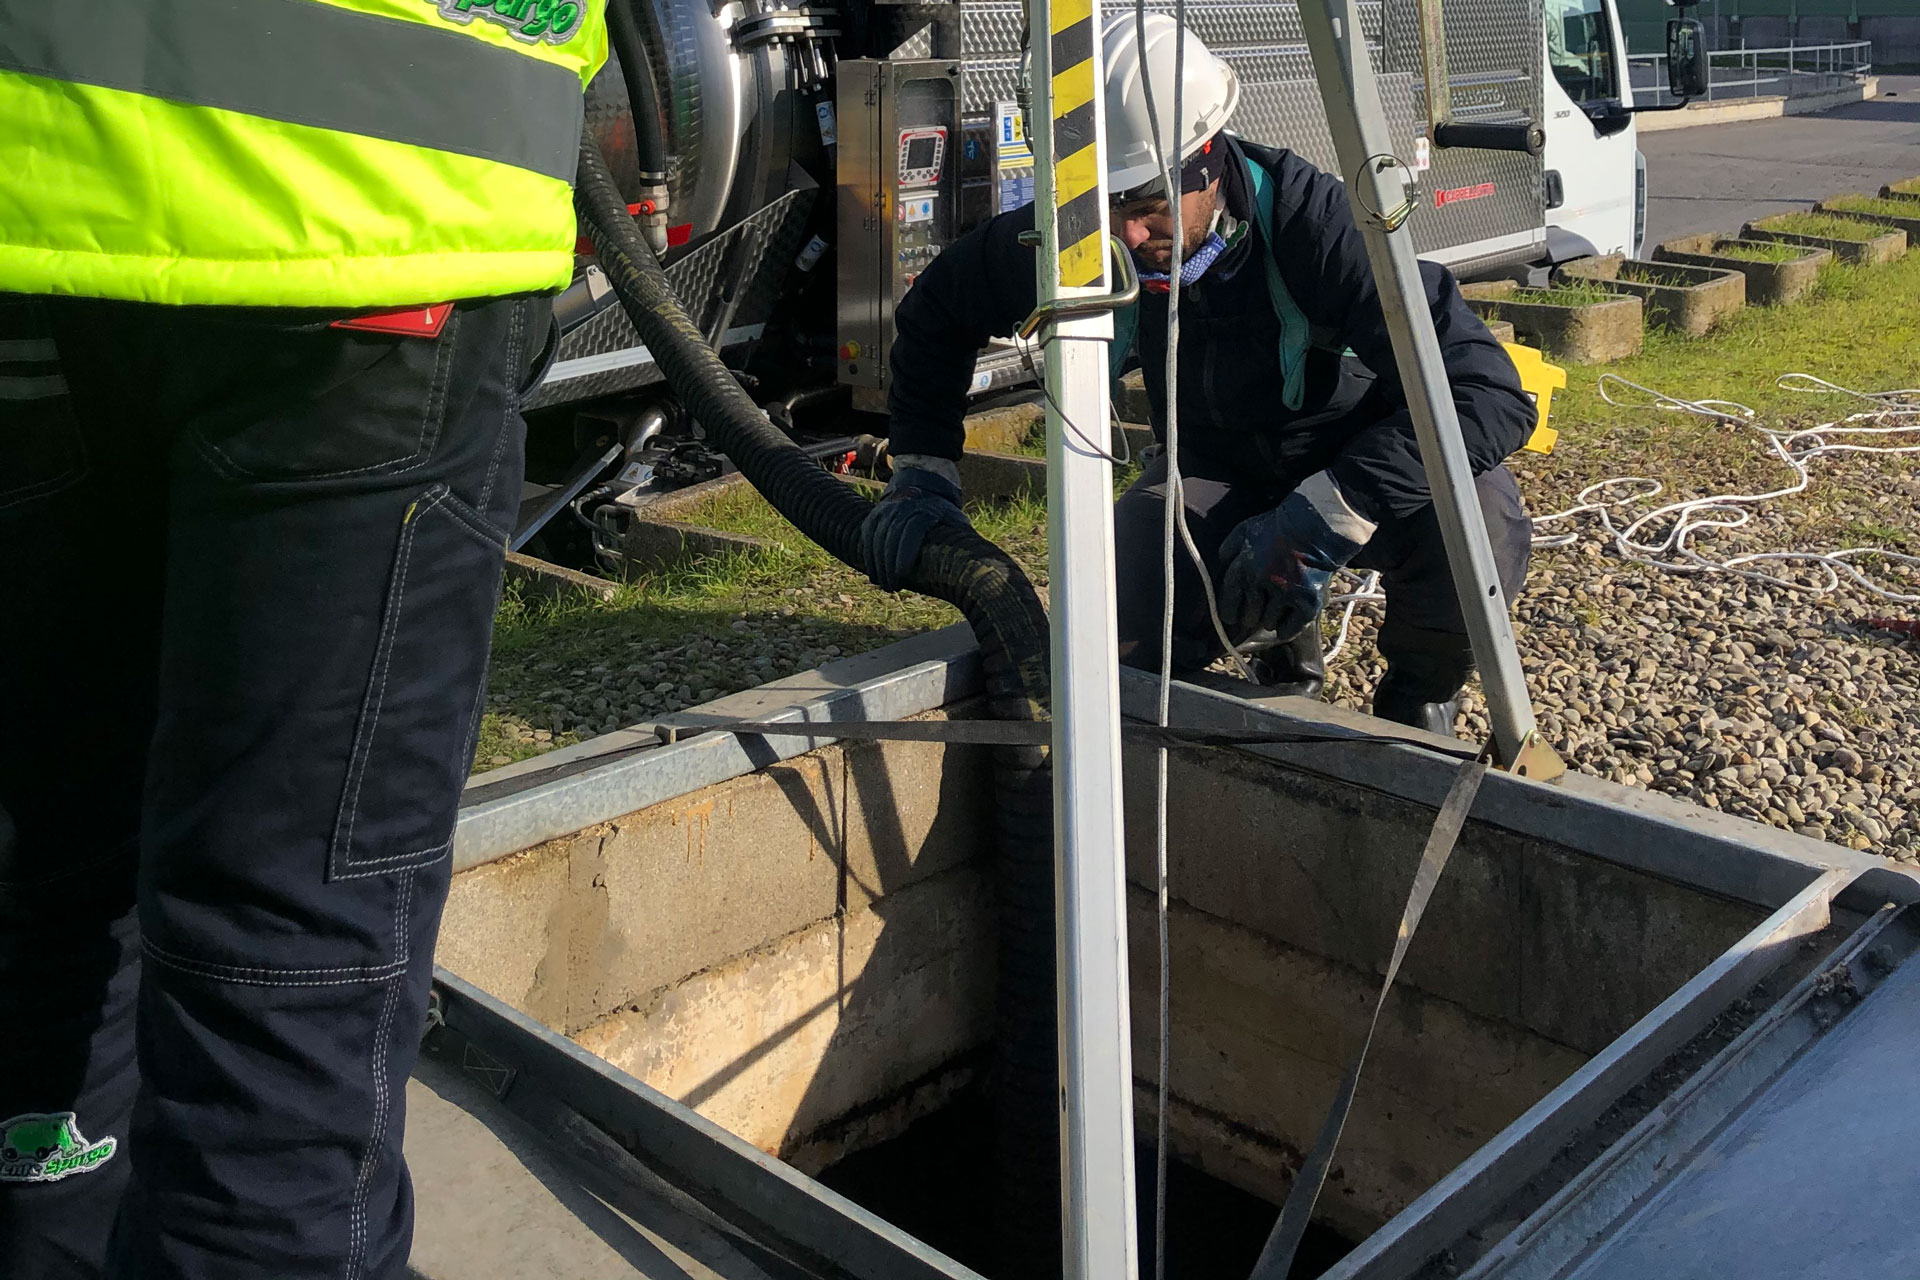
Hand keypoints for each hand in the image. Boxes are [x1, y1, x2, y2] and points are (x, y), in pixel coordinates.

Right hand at [859, 463, 972, 590]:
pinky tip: (874, 573)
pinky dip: (869, 555)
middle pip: (890, 537)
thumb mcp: (956, 522)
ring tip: (883, 584)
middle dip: (889, 565)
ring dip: (877, 564)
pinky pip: (869, 535)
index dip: (904, 554)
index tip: (902, 575)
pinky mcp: (876, 514)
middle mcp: (903, 507)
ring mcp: (887, 509)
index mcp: (925, 509)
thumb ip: (959, 540)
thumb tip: (974, 565)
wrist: (924, 485)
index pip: (910, 531)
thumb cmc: (944, 513)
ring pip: (877, 538)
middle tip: (892, 587)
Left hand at [1217, 474, 1372, 641]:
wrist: (1316, 525)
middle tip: (1255, 614)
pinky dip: (1286, 630)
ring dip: (1269, 619)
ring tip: (1273, 612)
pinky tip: (1284, 626)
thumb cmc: (1278, 527)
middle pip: (1249, 615)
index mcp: (1244, 567)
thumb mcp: (1244, 531)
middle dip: (1250, 615)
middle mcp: (1261, 583)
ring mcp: (1285, 593)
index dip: (1230, 612)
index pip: (1229, 601)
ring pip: (1269, 622)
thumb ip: (1228, 550)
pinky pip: (1289, 628)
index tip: (1232, 617)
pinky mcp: (1306, 602)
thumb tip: (1220, 566)